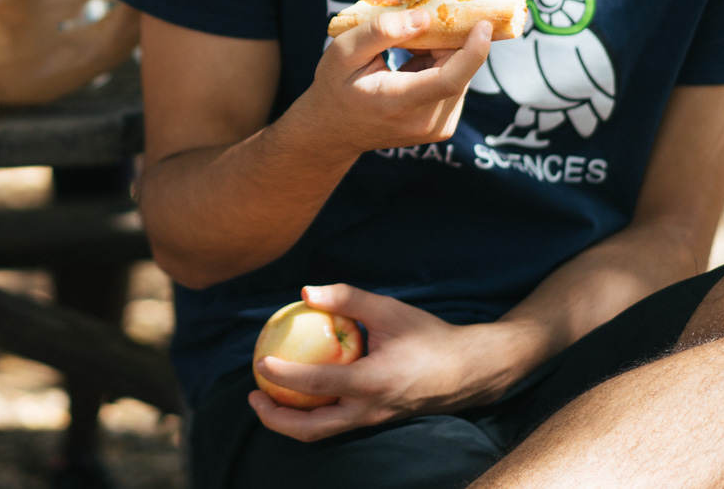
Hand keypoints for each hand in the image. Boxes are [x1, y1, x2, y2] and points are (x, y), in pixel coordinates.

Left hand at [250, 284, 524, 439]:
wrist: (469, 371)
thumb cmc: (428, 335)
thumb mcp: (388, 309)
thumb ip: (347, 298)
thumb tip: (306, 291)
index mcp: (373, 383)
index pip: (318, 385)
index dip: (284, 375)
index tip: (259, 362)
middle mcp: (370, 410)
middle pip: (312, 429)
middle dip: (276, 418)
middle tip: (253, 395)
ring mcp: (373, 421)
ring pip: (322, 432)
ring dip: (290, 420)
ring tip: (266, 397)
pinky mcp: (375, 421)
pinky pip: (336, 424)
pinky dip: (311, 414)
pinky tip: (298, 391)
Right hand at [295, 11, 489, 155]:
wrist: (333, 130)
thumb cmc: (336, 86)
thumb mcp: (343, 51)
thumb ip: (381, 32)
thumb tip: (425, 17)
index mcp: (398, 103)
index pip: (449, 81)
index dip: (473, 51)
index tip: (484, 24)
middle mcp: (425, 122)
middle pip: (456, 71)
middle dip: (448, 40)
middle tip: (423, 21)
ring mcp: (436, 129)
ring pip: (458, 76)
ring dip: (443, 54)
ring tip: (409, 49)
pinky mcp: (443, 127)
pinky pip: (454, 85)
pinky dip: (441, 67)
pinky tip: (415, 64)